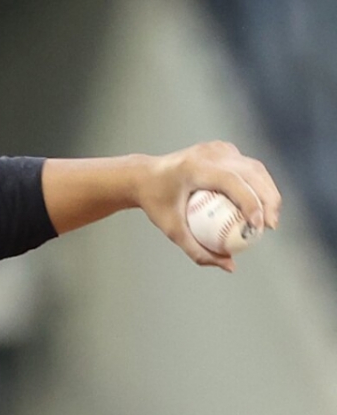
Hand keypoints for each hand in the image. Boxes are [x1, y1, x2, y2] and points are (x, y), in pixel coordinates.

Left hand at [134, 140, 280, 272]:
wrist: (144, 176)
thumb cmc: (156, 205)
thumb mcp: (173, 231)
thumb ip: (199, 251)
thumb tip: (230, 266)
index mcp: (194, 167)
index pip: (232, 181)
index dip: (251, 202)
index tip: (258, 227)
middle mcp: (209, 153)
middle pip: (251, 172)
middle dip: (268, 200)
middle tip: (270, 227)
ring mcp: (218, 148)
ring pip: (255, 168)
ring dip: (268, 192)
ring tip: (270, 220)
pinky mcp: (223, 148)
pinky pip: (247, 167)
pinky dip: (258, 185)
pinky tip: (262, 206)